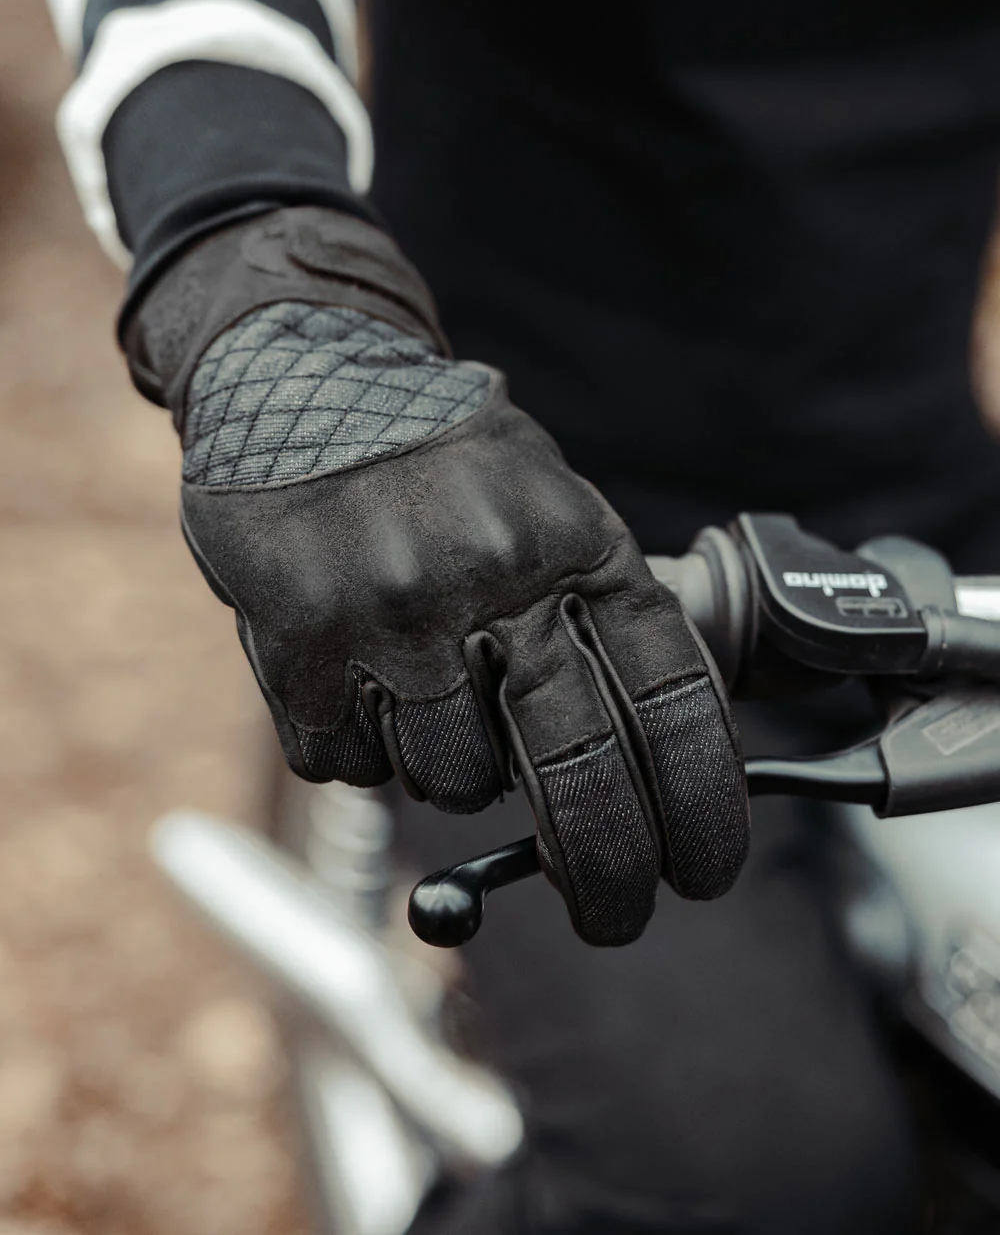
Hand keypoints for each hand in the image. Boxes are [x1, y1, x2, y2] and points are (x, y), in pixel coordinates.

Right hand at [128, 209, 749, 944]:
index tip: (705, 867)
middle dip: (607, 868)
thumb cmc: (441, 462)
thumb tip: (658, 756)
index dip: (699, 799)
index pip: (668, 695)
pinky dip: (364, 743)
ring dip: (453, 764)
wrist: (295, 380)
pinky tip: (360, 671)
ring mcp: (394, 616)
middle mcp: (493, 578)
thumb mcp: (549, 505)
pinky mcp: (303, 648)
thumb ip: (599, 609)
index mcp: (575, 540)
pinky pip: (355, 767)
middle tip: (618, 914)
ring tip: (428, 684)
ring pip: (456, 782)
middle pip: (577, 771)